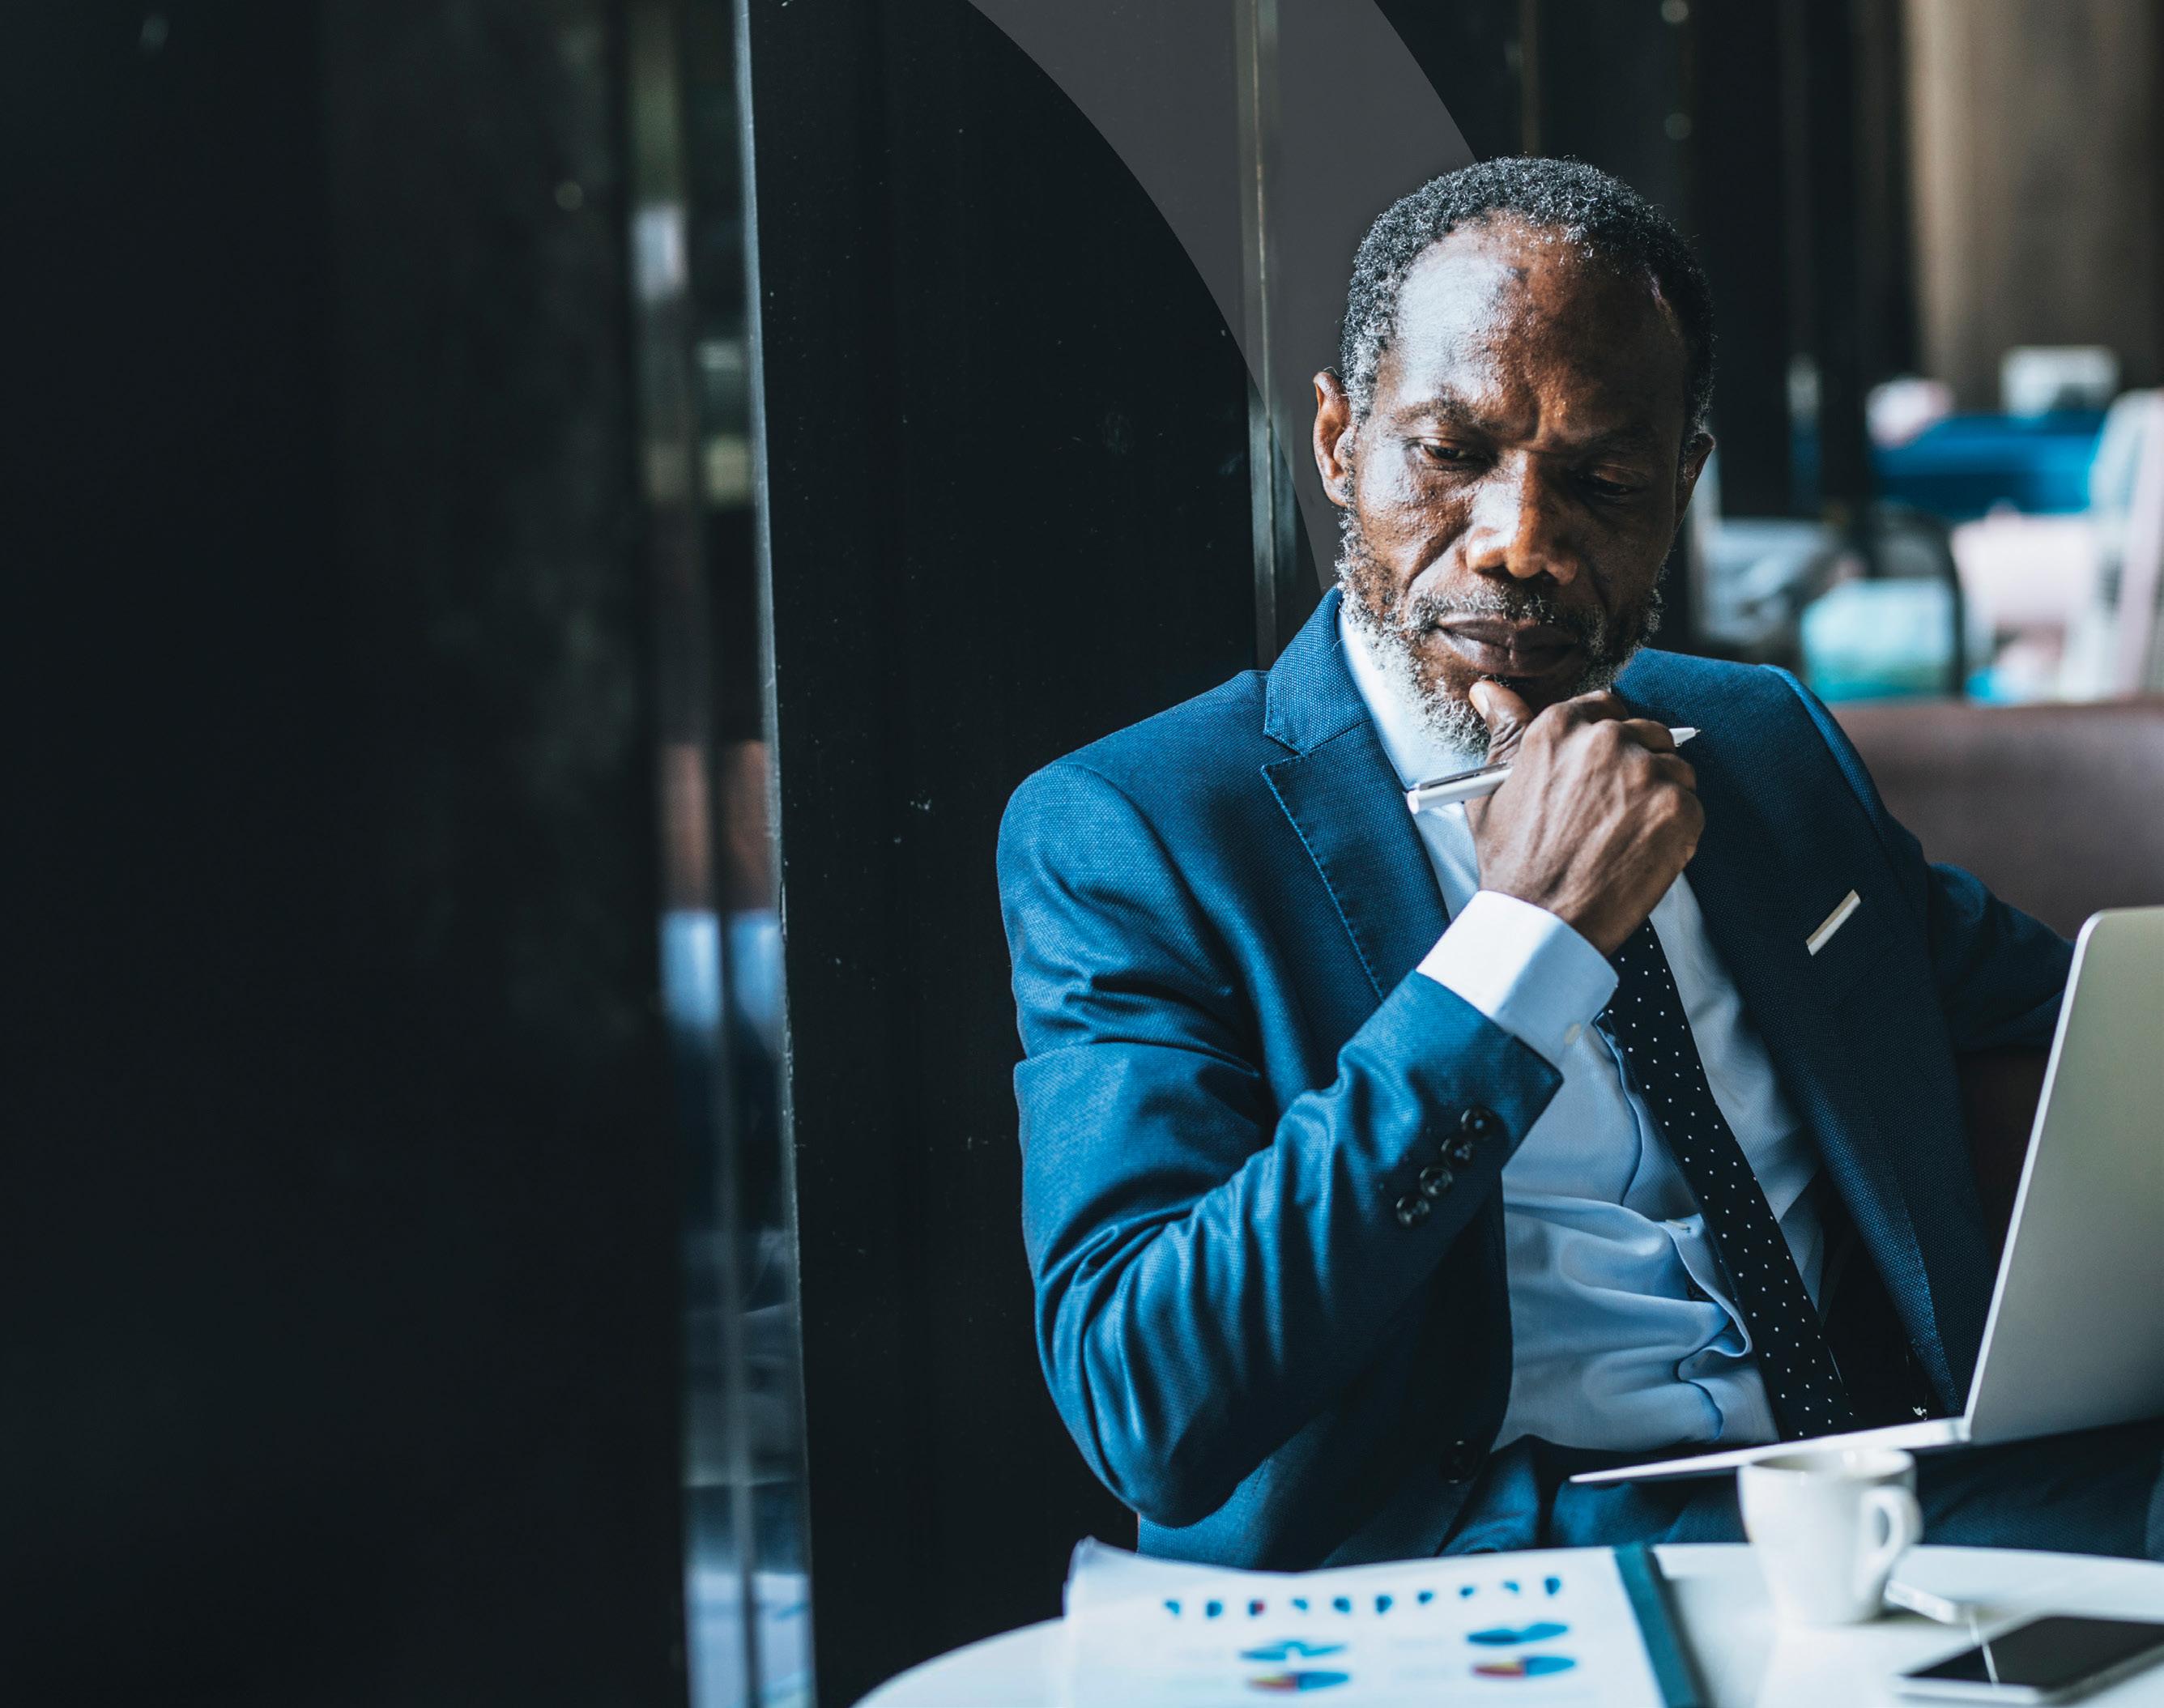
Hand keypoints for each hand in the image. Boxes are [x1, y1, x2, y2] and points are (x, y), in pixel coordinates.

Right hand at [1462, 682, 1701, 955]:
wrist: (1543, 919)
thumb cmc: (1514, 861)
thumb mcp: (1491, 788)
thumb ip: (1503, 731)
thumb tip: (1489, 690)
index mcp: (1559, 727)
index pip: (1605, 708)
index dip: (1605, 740)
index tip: (1600, 769)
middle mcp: (1606, 740)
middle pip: (1647, 733)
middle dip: (1637, 766)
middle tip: (1613, 810)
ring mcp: (1647, 772)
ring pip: (1676, 768)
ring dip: (1660, 796)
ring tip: (1626, 835)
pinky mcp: (1678, 808)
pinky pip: (1693, 806)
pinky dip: (1676, 830)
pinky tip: (1642, 852)